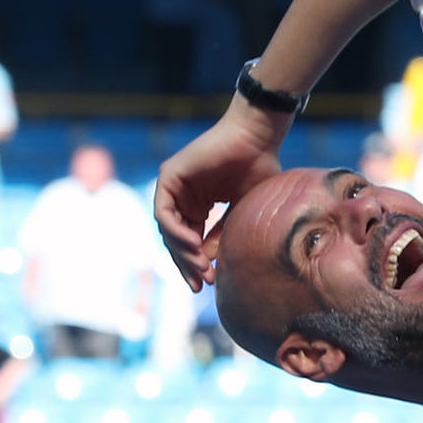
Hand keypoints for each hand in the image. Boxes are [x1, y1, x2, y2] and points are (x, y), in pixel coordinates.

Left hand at [155, 105, 289, 290]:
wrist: (258, 139)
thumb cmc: (259, 169)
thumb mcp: (241, 212)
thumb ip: (222, 235)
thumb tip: (208, 263)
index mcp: (198, 206)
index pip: (189, 242)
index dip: (196, 264)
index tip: (208, 284)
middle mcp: (183, 198)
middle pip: (175, 240)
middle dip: (186, 264)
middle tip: (200, 284)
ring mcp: (174, 187)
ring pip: (167, 230)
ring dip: (182, 252)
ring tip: (201, 266)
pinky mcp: (168, 177)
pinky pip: (163, 213)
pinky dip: (176, 232)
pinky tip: (194, 245)